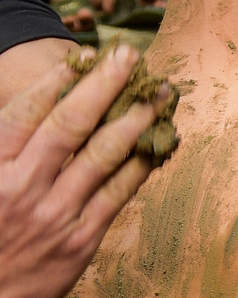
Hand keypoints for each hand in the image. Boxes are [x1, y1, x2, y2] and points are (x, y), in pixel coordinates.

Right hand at [0, 47, 169, 297]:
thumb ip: (0, 148)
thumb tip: (23, 115)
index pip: (27, 111)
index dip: (59, 80)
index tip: (85, 56)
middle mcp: (23, 186)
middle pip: (72, 123)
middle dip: (105, 85)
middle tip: (131, 57)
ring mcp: (56, 214)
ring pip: (104, 154)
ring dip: (136, 119)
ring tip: (160, 95)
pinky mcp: (81, 241)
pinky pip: (119, 194)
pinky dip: (140, 165)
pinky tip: (158, 145)